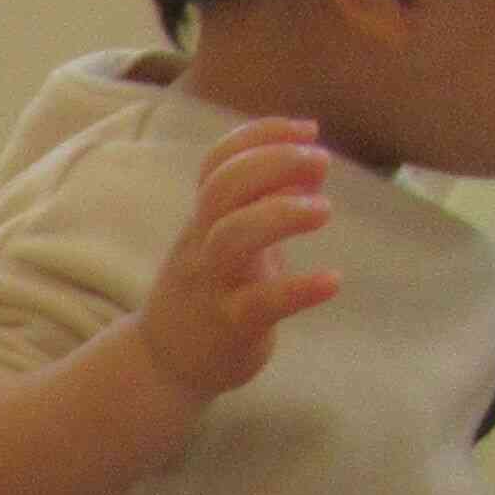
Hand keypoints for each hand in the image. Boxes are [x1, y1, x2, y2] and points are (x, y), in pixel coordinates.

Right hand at [134, 117, 343, 402]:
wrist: (162, 365)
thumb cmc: (208, 293)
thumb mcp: (226, 240)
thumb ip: (263, 203)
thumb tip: (310, 166)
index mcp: (204, 220)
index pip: (219, 163)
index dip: (261, 135)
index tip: (309, 129)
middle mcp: (202, 245)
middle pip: (222, 189)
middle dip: (274, 163)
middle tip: (321, 161)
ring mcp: (213, 286)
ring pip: (233, 238)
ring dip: (281, 214)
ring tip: (324, 211)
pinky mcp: (230, 327)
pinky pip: (261, 303)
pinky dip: (300, 289)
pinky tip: (332, 281)